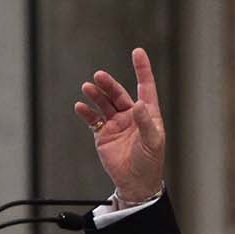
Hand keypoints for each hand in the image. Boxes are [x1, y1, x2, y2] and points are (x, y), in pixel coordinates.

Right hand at [74, 48, 165, 203]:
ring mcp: (116, 123)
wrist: (135, 181)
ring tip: (87, 87)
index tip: (138, 52)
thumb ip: (146, 123)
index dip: (142, 70)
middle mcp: (131, 116)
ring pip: (105, 104)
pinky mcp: (103, 134)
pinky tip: (81, 106)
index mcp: (148, 114)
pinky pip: (93, 119)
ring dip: (96, 95)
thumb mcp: (153, 142)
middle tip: (99, 76)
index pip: (145, 87)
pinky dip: (86, 112)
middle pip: (119, 94)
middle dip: (109, 84)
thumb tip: (138, 104)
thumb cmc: (149, 162)